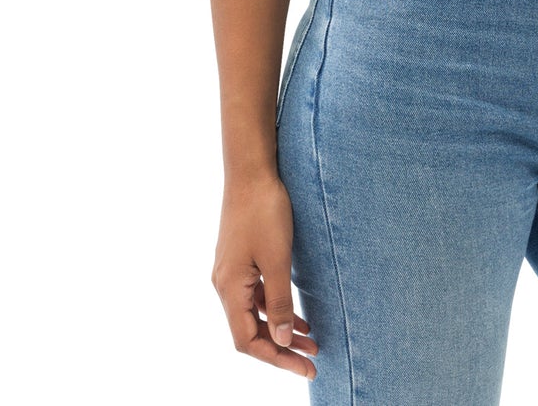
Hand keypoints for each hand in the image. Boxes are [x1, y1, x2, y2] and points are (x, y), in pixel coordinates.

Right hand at [211, 172, 318, 376]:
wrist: (252, 170)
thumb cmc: (264, 210)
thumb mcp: (277, 259)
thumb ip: (278, 302)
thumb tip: (280, 341)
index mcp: (229, 288)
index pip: (247, 341)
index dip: (276, 359)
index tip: (305, 368)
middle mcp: (224, 284)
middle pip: (250, 332)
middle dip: (281, 349)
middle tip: (313, 360)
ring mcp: (232, 272)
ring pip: (254, 314)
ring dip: (280, 329)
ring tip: (311, 341)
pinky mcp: (241, 259)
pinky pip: (256, 296)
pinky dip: (276, 308)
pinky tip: (297, 315)